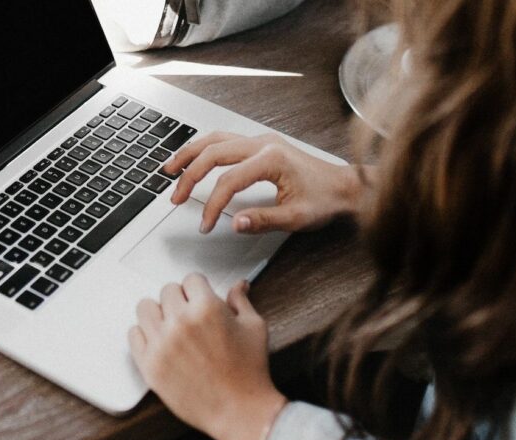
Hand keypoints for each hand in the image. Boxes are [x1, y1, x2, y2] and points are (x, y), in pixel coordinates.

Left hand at [129, 274, 286, 439]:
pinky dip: (144, 335)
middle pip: (167, 291)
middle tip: (189, 315)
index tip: (200, 298)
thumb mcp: (254, 328)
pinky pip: (133, 334)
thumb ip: (241, 302)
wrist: (239, 412)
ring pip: (145, 308)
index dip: (198, 289)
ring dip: (158, 313)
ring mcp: (161, 344)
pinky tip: (159, 342)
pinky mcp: (149, 365)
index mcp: (206, 308)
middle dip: (180, 299)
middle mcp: (180, 322)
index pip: (191, 279)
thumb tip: (239, 286)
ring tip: (171, 326)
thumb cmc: (250, 373)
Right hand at [165, 132, 364, 233]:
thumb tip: (235, 223)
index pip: (228, 181)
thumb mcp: (297, 218)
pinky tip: (193, 158)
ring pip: (215, 139)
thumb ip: (264, 221)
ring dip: (190, 154)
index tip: (205, 225)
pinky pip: (224, 139)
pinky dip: (204, 149)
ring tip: (170, 169)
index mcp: (272, 159)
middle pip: (213, 153)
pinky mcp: (261, 144)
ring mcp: (261, 140)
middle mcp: (263, 144)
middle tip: (175, 197)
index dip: (212, 205)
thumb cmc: (326, 200)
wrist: (346, 186)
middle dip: (189, 176)